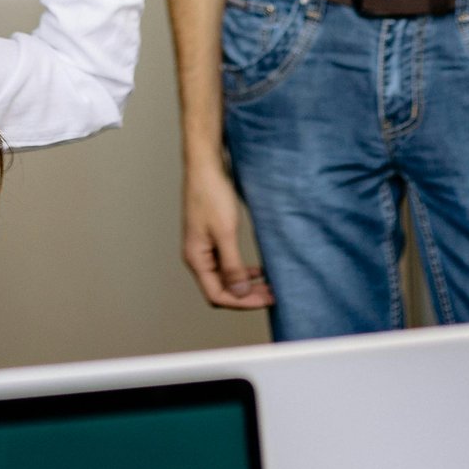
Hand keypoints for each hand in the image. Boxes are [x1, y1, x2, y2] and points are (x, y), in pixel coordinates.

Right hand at [181, 160, 272, 308]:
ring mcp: (204, 248)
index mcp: (196, 259)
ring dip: (246, 284)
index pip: (217, 295)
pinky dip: (243, 270)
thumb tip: (239, 293)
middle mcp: (197, 257)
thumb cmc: (211, 194)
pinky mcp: (212, 239)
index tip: (266, 300)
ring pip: (225, 278)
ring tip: (269, 285)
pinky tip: (258, 270)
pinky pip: (227, 264)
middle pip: (221, 289)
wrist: (205, 166)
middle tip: (272, 295)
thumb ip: (232, 265)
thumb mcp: (225, 232)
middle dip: (247, 295)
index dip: (242, 302)